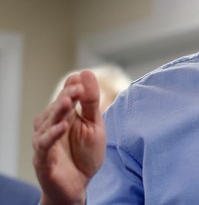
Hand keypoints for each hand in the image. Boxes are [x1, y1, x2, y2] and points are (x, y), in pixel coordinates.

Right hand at [33, 70, 105, 204]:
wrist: (78, 185)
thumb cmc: (85, 154)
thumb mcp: (94, 125)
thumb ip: (90, 102)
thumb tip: (85, 73)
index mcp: (64, 116)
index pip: (66, 97)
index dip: (72, 88)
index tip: (80, 77)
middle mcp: (51, 126)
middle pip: (56, 108)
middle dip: (66, 97)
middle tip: (76, 87)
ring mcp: (45, 142)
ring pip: (47, 124)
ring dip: (57, 112)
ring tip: (67, 102)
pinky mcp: (43, 159)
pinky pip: (44, 145)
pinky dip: (52, 135)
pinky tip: (61, 127)